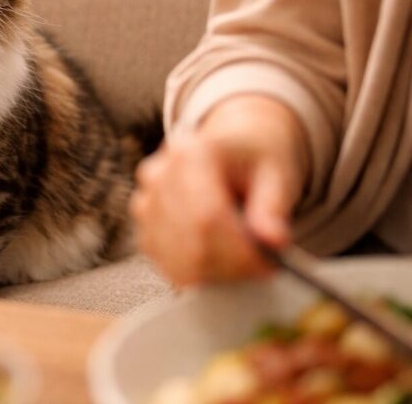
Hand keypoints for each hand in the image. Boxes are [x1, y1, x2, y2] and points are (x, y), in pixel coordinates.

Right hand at [131, 95, 309, 286]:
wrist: (230, 148)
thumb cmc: (254, 159)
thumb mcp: (277, 174)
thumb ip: (273, 208)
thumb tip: (273, 242)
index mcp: (191, 153)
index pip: (207, 216)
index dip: (237, 250)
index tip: (268, 266)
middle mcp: (159, 175)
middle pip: (190, 241)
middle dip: (230, 267)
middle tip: (262, 271)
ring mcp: (145, 199)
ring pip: (176, 258)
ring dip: (216, 273)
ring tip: (244, 264)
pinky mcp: (144, 224)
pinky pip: (166, 263)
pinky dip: (198, 274)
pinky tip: (222, 263)